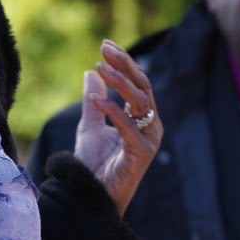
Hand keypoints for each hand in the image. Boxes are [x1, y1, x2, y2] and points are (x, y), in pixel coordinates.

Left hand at [73, 39, 162, 214]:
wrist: (90, 195)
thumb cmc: (94, 164)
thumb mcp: (90, 124)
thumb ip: (94, 100)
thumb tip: (90, 73)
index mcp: (141, 118)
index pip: (137, 83)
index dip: (123, 62)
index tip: (106, 44)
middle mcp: (149, 126)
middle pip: (142, 87)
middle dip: (125, 65)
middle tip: (106, 48)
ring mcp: (149, 139)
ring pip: (141, 102)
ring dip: (120, 83)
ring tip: (101, 67)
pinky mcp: (142, 153)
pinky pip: (129, 126)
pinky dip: (113, 110)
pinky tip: (96, 99)